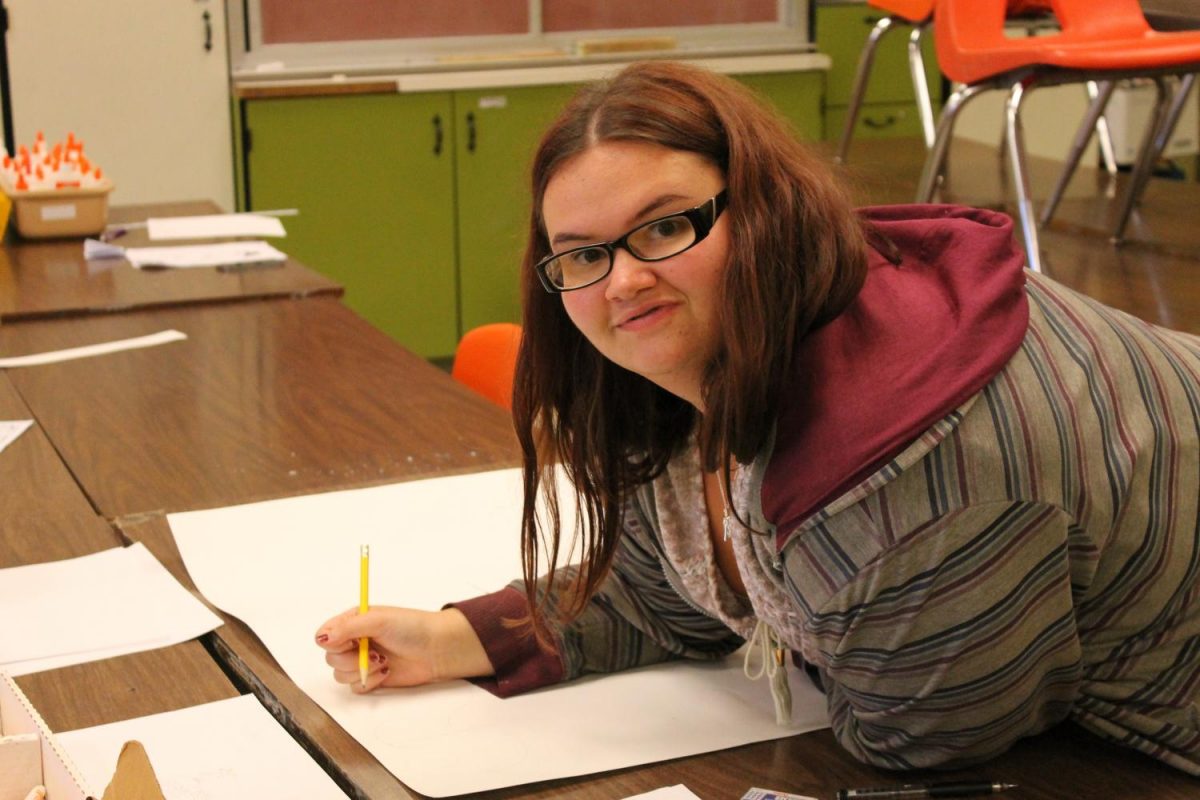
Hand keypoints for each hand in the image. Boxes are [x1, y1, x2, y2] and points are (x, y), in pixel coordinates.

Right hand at [314, 606, 492, 692]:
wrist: (437, 650)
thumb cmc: (412, 627)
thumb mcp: (378, 620)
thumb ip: (347, 628)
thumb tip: (321, 638)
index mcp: (354, 621)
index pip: (325, 634)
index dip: (331, 642)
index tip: (350, 642)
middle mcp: (355, 641)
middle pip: (331, 657)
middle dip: (350, 659)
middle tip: (373, 652)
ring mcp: (363, 660)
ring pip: (340, 674)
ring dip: (361, 670)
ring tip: (383, 661)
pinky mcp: (372, 678)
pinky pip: (355, 687)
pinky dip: (369, 682)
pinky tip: (386, 672)